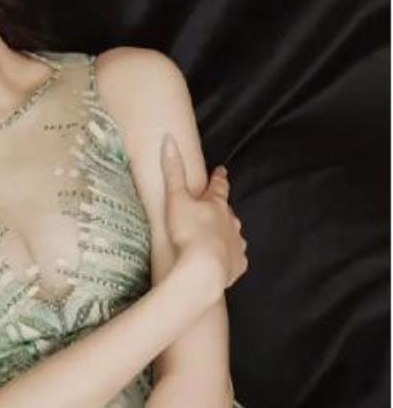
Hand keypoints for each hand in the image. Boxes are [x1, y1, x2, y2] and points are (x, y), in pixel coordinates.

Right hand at [160, 134, 247, 289]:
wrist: (205, 268)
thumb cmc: (189, 232)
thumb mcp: (176, 199)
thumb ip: (173, 171)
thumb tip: (170, 140)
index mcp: (217, 205)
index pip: (219, 186)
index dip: (219, 177)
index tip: (221, 170)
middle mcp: (231, 222)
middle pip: (228, 213)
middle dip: (223, 210)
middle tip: (219, 208)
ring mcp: (236, 244)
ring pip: (235, 235)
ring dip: (228, 234)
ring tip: (220, 238)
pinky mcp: (237, 265)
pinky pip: (236, 259)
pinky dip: (231, 258)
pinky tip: (226, 262)